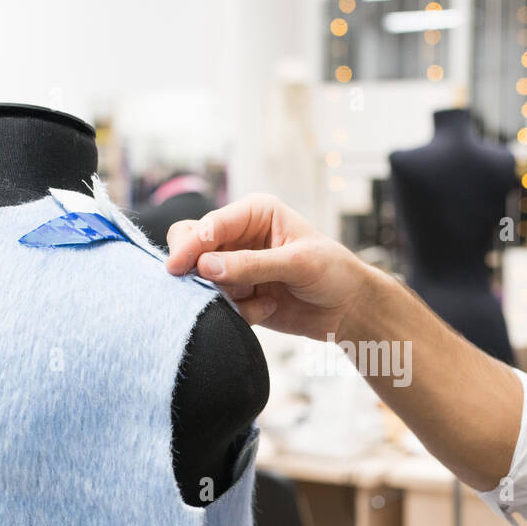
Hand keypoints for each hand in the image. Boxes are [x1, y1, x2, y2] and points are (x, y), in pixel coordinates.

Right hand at [165, 193, 373, 340]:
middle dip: (195, 269)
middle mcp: (240, 237)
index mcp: (254, 214)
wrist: (348, 309)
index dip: (190, 245)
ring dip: (226, 295)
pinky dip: (241, 312)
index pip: (209, 225)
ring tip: (261, 298)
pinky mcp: (238, 295)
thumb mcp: (298, 263)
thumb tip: (205, 267)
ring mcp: (235, 267)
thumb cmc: (333, 273)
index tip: (178, 267)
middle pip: (191, 246)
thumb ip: (252, 264)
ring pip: (201, 280)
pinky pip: (219, 305)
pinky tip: (270, 308)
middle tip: (202, 287)